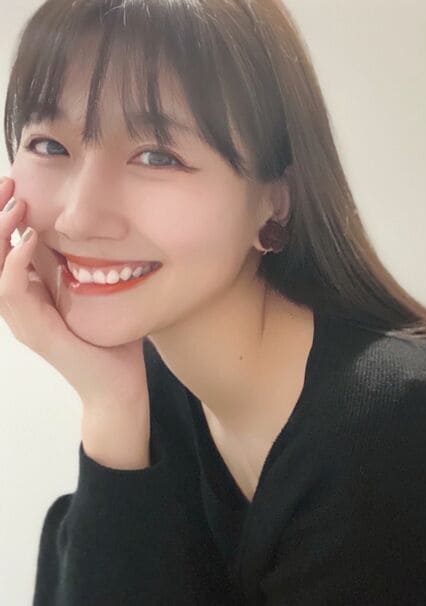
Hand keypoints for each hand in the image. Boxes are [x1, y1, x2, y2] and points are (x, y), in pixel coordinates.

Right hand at [0, 177, 148, 408]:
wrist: (118, 387)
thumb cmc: (113, 343)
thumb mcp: (100, 296)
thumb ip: (91, 270)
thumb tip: (104, 236)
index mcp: (34, 295)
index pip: (8, 249)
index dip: (7, 218)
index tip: (18, 186)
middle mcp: (22, 305)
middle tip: (8, 183)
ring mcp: (23, 319)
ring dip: (0, 234)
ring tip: (14, 204)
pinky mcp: (34, 330)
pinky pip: (12, 291)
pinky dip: (16, 264)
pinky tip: (29, 241)